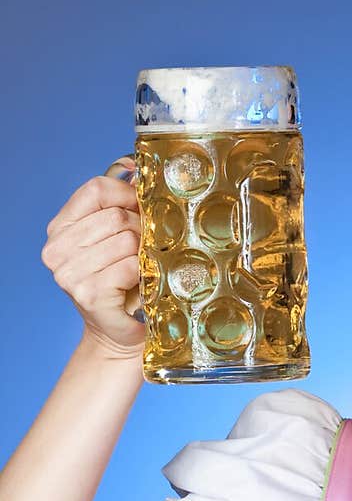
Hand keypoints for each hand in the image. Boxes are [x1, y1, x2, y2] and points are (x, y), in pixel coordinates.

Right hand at [41, 158, 144, 359]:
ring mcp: (69, 273)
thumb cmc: (119, 285)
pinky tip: (139, 285)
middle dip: (140, 229)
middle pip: (114, 215)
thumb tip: (133, 166)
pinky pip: (129, 266)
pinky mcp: (88, 294)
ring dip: (143, 254)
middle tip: (146, 248)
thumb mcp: (113, 239)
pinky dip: (143, 274)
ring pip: (125, 240)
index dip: (127, 194)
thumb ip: (117, 204)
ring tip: (141, 269)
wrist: (118, 333)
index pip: (95, 189)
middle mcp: (56, 249)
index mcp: (60, 229)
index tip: (141, 208)